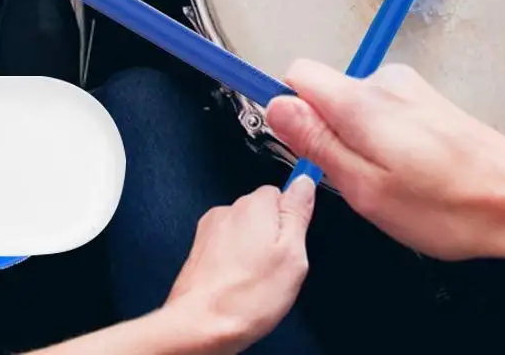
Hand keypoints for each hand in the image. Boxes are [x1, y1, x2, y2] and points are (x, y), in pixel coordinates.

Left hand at [164, 178, 315, 351]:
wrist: (200, 324)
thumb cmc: (246, 295)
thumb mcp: (292, 254)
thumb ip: (298, 213)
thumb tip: (304, 181)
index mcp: (255, 205)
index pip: (281, 192)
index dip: (291, 219)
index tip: (293, 241)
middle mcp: (229, 210)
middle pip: (261, 213)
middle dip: (271, 237)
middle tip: (276, 268)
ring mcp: (211, 229)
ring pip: (243, 232)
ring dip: (251, 250)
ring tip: (255, 282)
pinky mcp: (200, 249)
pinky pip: (226, 248)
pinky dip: (233, 262)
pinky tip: (238, 285)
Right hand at [265, 60, 504, 261]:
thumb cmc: (451, 207)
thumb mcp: (366, 189)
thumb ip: (316, 143)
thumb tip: (276, 106)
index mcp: (361, 102)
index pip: (296, 74)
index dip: (287, 105)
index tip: (294, 138)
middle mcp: (384, 82)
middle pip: (325, 92)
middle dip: (328, 134)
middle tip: (357, 180)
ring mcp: (408, 88)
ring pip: (353, 106)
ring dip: (359, 141)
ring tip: (393, 182)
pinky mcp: (425, 99)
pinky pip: (381, 112)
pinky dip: (384, 140)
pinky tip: (413, 173)